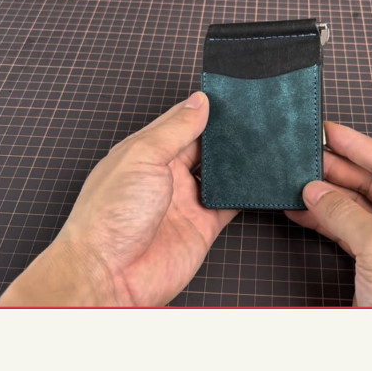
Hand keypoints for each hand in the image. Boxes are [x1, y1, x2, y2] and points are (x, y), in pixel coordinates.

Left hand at [0, 92, 237, 305]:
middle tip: (253, 117)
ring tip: (262, 142)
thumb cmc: (110, 215)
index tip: (230, 96)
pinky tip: (258, 179)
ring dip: (236, 162)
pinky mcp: (202, 226)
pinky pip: (229, 205)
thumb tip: (199, 102)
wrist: (109, 274)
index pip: (180, 121)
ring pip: (219, 174)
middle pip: (202, 146)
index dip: (203, 109)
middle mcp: (165, 174)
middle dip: (224, 134)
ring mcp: (185, 201)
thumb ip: (175, 129)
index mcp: (145, 151)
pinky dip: (244, 193)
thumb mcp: (142, 156)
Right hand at [286, 122, 371, 306]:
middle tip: (306, 153)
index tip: (329, 129)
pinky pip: (351, 232)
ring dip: (328, 196)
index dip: (358, 146)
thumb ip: (346, 213)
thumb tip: (314, 190)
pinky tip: (303, 210)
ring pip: (360, 208)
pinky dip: (326, 221)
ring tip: (297, 179)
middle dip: (338, 170)